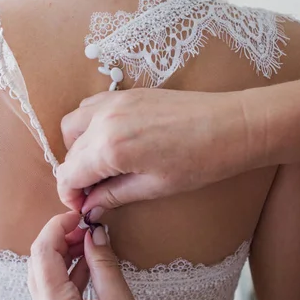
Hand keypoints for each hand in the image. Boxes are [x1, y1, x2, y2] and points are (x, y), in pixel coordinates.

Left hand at [27, 212, 180, 299]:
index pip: (43, 255)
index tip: (75, 216)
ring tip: (87, 242)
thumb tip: (95, 234)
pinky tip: (86, 264)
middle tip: (83, 227)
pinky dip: (66, 275)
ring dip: (61, 256)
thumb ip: (103, 264)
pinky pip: (53, 295)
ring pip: (43, 279)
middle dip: (57, 240)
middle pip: (38, 265)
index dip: (56, 228)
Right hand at [57, 88, 252, 215]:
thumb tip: (90, 207)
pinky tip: (107, 140)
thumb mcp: (153, 187)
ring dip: (77, 148)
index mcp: (110, 148)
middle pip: (69, 152)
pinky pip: (89, 107)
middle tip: (94, 192)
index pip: (68, 174)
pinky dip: (88, 125)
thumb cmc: (199, 162)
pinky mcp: (124, 93)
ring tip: (99, 165)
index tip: (81, 206)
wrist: (231, 125)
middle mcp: (103, 121)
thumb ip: (113, 195)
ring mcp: (112, 102)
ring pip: (71, 126)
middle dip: (75, 175)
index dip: (69, 195)